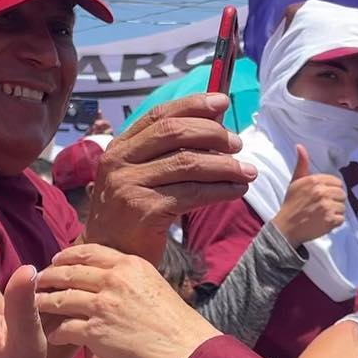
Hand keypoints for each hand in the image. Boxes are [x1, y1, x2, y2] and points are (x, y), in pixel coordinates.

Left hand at [36, 243, 220, 357]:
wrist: (188, 351)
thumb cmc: (178, 325)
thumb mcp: (155, 286)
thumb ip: (132, 280)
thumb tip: (116, 283)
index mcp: (130, 265)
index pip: (89, 252)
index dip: (67, 256)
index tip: (56, 260)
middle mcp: (114, 280)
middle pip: (69, 272)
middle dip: (48, 277)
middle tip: (37, 282)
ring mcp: (103, 305)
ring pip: (61, 298)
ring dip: (44, 302)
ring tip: (35, 307)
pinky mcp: (96, 332)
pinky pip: (65, 328)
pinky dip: (55, 332)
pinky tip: (52, 336)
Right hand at [85, 93, 255, 262]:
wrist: (110, 256)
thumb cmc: (133, 215)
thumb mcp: (141, 177)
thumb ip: (166, 153)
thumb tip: (215, 127)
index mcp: (119, 147)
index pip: (159, 115)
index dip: (193, 104)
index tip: (222, 102)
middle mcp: (119, 162)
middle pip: (174, 133)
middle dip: (213, 134)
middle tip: (239, 143)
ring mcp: (129, 185)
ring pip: (188, 163)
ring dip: (225, 166)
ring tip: (248, 171)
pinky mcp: (144, 209)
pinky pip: (192, 193)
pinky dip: (220, 190)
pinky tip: (236, 190)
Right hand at [270, 145, 345, 247]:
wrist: (286, 227)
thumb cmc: (291, 204)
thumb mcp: (295, 182)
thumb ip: (302, 165)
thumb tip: (300, 146)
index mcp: (315, 180)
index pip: (337, 183)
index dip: (331, 190)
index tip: (321, 197)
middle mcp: (322, 192)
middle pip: (342, 194)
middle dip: (334, 201)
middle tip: (321, 207)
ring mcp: (327, 206)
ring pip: (342, 207)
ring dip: (335, 212)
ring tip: (322, 215)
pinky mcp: (330, 220)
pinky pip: (341, 219)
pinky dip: (334, 222)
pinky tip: (323, 222)